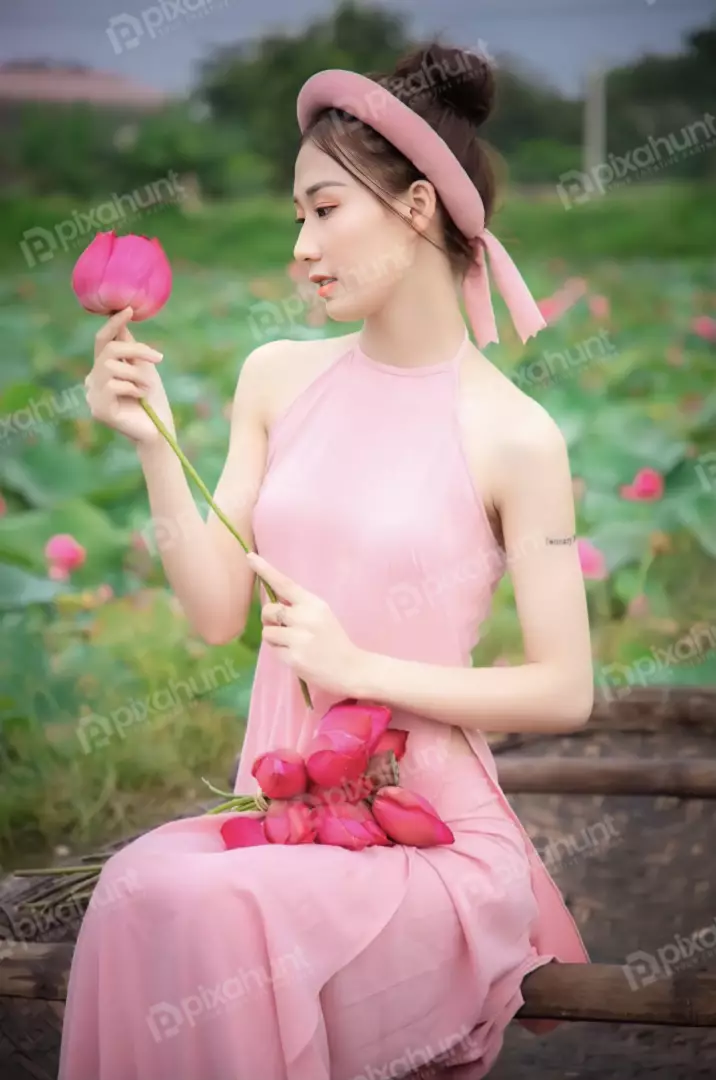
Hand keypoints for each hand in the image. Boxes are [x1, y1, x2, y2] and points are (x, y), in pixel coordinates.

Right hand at [85, 306, 174, 445]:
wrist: (160, 429)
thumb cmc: (153, 400)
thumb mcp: (144, 368)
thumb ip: (131, 349)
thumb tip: (121, 322)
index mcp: (103, 369)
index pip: (102, 342)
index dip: (113, 324)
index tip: (129, 309)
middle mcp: (93, 381)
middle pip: (108, 351)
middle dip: (136, 350)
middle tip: (158, 358)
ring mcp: (93, 396)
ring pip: (111, 367)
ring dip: (137, 374)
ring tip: (147, 387)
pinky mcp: (98, 409)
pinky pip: (113, 385)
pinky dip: (133, 388)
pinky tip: (141, 398)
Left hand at [247, 552, 365, 698]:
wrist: (350, 668)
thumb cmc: (333, 641)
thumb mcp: (321, 616)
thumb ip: (299, 607)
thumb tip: (271, 602)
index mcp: (314, 604)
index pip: (285, 584)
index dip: (265, 570)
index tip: (249, 557)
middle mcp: (306, 617)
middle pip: (269, 609)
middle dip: (269, 619)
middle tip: (284, 628)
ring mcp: (300, 638)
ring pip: (267, 632)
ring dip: (275, 639)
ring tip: (294, 645)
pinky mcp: (294, 657)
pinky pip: (273, 650)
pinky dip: (280, 653)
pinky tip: (297, 656)